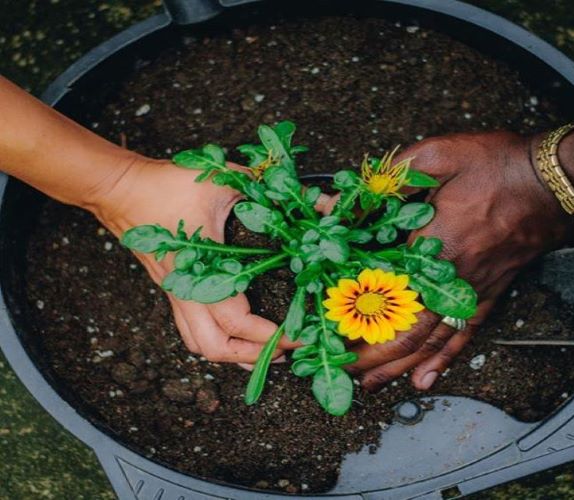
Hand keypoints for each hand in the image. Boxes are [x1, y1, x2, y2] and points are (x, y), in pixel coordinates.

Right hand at [89, 157, 295, 362]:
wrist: (120, 188)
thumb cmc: (169, 185)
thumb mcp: (227, 180)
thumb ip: (276, 191)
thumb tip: (325, 203)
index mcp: (202, 270)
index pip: (238, 321)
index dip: (270, 336)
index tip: (299, 337)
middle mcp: (187, 291)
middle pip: (215, 348)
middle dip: (252, 356)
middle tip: (284, 351)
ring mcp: (176, 294)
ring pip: (198, 344)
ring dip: (232, 354)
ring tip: (263, 350)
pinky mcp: (171, 290)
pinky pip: (190, 329)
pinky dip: (215, 340)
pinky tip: (235, 333)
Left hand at [348, 131, 573, 390]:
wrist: (550, 181)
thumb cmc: (494, 166)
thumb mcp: (436, 156)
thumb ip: (386, 180)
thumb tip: (339, 199)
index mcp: (430, 247)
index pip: (381, 291)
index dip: (352, 314)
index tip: (326, 332)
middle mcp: (448, 280)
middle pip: (401, 329)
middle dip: (368, 354)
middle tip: (340, 371)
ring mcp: (468, 293)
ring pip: (427, 341)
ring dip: (396, 365)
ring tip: (370, 384)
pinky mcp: (485, 296)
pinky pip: (461, 336)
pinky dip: (441, 360)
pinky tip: (424, 379)